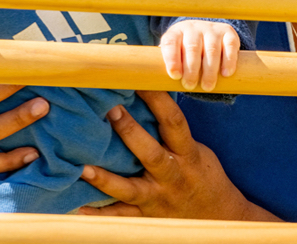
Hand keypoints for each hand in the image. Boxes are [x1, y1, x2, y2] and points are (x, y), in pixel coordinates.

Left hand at [78, 91, 277, 220]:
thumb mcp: (196, 150)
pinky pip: (120, 216)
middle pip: (150, 153)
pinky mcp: (147, 215)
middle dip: (129, 131)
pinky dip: (100, 214)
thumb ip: (174, 132)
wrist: (217, 216)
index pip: (174, 122)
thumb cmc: (203, 175)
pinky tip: (79, 208)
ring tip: (82, 168)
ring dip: (105, 179)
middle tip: (110, 110)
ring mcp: (158, 197)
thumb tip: (148, 99)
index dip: (159, 99)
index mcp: (188, 154)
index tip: (141, 79)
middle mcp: (173, 175)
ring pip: (130, 189)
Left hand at [159, 21, 239, 90]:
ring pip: (211, 49)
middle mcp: (193, 28)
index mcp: (175, 33)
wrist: (206, 35)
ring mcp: (211, 29)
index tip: (175, 76)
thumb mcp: (174, 55)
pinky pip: (229, 46)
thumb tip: (158, 85)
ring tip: (207, 86)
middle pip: (192, 47)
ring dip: (209, 70)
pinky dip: (228, 60)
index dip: (172, 59)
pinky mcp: (228, 33)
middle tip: (189, 86)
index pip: (170, 43)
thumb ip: (167, 66)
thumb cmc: (184, 53)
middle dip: (191, 69)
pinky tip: (226, 73)